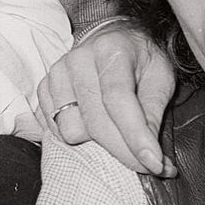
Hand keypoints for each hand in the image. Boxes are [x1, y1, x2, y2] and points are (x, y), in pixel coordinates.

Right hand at [38, 20, 177, 175]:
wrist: (113, 39)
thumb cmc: (141, 60)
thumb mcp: (161, 77)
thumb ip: (154, 112)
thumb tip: (151, 156)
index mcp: (111, 49)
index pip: (118, 99)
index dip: (136, 136)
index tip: (155, 165)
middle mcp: (78, 59)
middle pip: (95, 122)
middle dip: (124, 152)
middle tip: (150, 164)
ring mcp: (56, 74)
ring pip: (71, 131)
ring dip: (98, 143)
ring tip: (117, 132)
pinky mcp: (44, 89)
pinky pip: (55, 131)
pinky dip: (79, 137)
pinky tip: (95, 128)